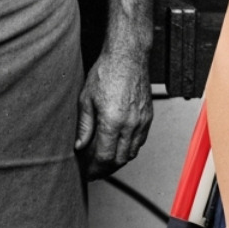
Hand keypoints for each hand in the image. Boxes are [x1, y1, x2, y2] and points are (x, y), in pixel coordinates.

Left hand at [75, 48, 151, 178]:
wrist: (128, 56)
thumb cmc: (106, 72)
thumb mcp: (86, 99)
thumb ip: (84, 126)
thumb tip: (80, 146)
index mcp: (112, 121)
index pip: (105, 157)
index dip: (94, 169)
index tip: (87, 172)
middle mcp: (130, 124)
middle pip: (120, 160)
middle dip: (105, 169)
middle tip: (93, 170)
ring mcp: (142, 121)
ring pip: (132, 153)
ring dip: (118, 160)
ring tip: (105, 160)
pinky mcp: (148, 116)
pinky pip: (140, 141)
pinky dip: (129, 148)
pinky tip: (118, 145)